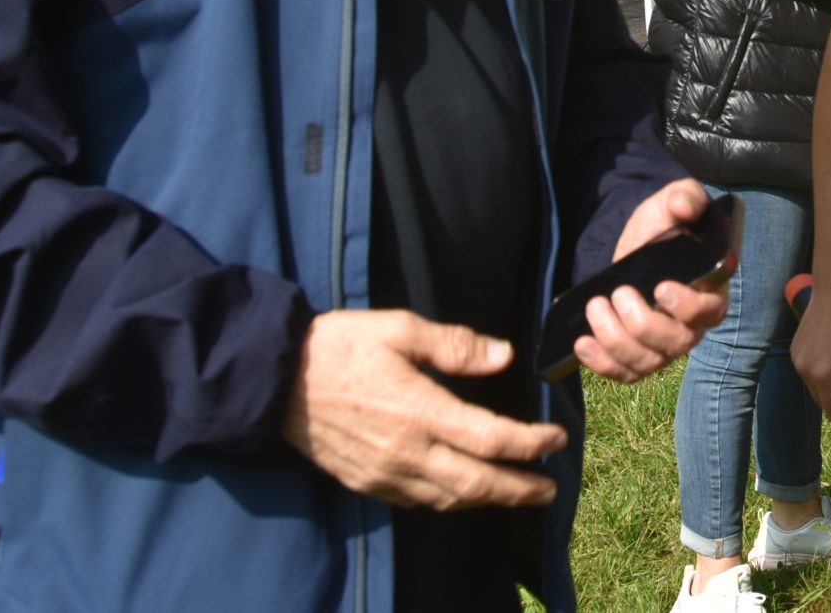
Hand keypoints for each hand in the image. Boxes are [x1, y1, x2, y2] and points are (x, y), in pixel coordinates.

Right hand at [282, 309, 568, 509]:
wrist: (274, 380)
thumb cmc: (340, 346)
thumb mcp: (400, 329)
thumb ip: (456, 346)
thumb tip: (504, 357)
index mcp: (420, 411)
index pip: (491, 439)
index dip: (530, 443)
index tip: (556, 440)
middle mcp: (406, 452)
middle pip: (476, 483)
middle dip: (519, 489)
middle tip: (548, 489)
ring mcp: (383, 473)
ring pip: (448, 499)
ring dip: (486, 500)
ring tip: (514, 493)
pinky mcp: (364, 482)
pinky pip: (416, 501)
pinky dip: (448, 500)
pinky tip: (460, 491)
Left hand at [569, 179, 730, 383]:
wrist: (637, 245)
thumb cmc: (663, 226)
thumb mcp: (672, 203)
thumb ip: (684, 197)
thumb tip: (685, 205)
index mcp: (710, 290)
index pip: (709, 310)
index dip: (687, 306)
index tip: (661, 287)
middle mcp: (692, 326)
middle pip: (675, 342)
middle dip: (641, 322)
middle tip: (618, 292)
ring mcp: (665, 346)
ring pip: (646, 361)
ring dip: (615, 339)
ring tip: (595, 306)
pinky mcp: (639, 358)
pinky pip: (624, 373)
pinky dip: (601, 363)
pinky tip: (582, 344)